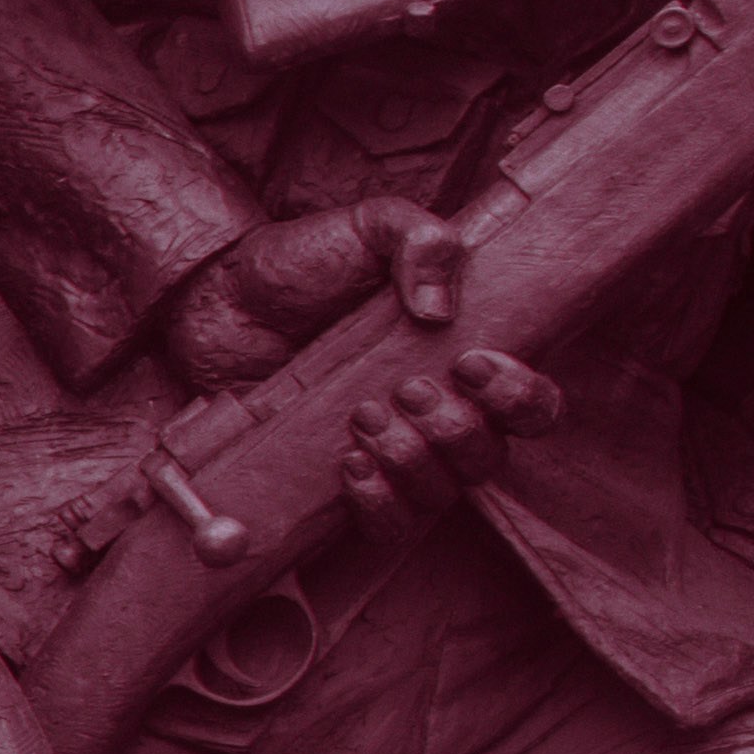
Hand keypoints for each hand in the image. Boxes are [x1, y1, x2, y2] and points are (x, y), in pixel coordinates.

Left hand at [145, 198, 549, 518]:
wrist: (222, 299)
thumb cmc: (306, 263)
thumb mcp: (371, 228)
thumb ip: (420, 239)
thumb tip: (437, 309)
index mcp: (461, 360)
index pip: (531, 405)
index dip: (520, 397)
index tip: (471, 365)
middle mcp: (436, 415)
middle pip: (490, 456)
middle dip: (455, 429)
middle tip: (405, 390)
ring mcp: (391, 453)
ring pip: (442, 493)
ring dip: (411, 460)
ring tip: (362, 417)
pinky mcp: (342, 482)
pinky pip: (388, 526)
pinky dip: (379, 504)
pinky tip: (349, 463)